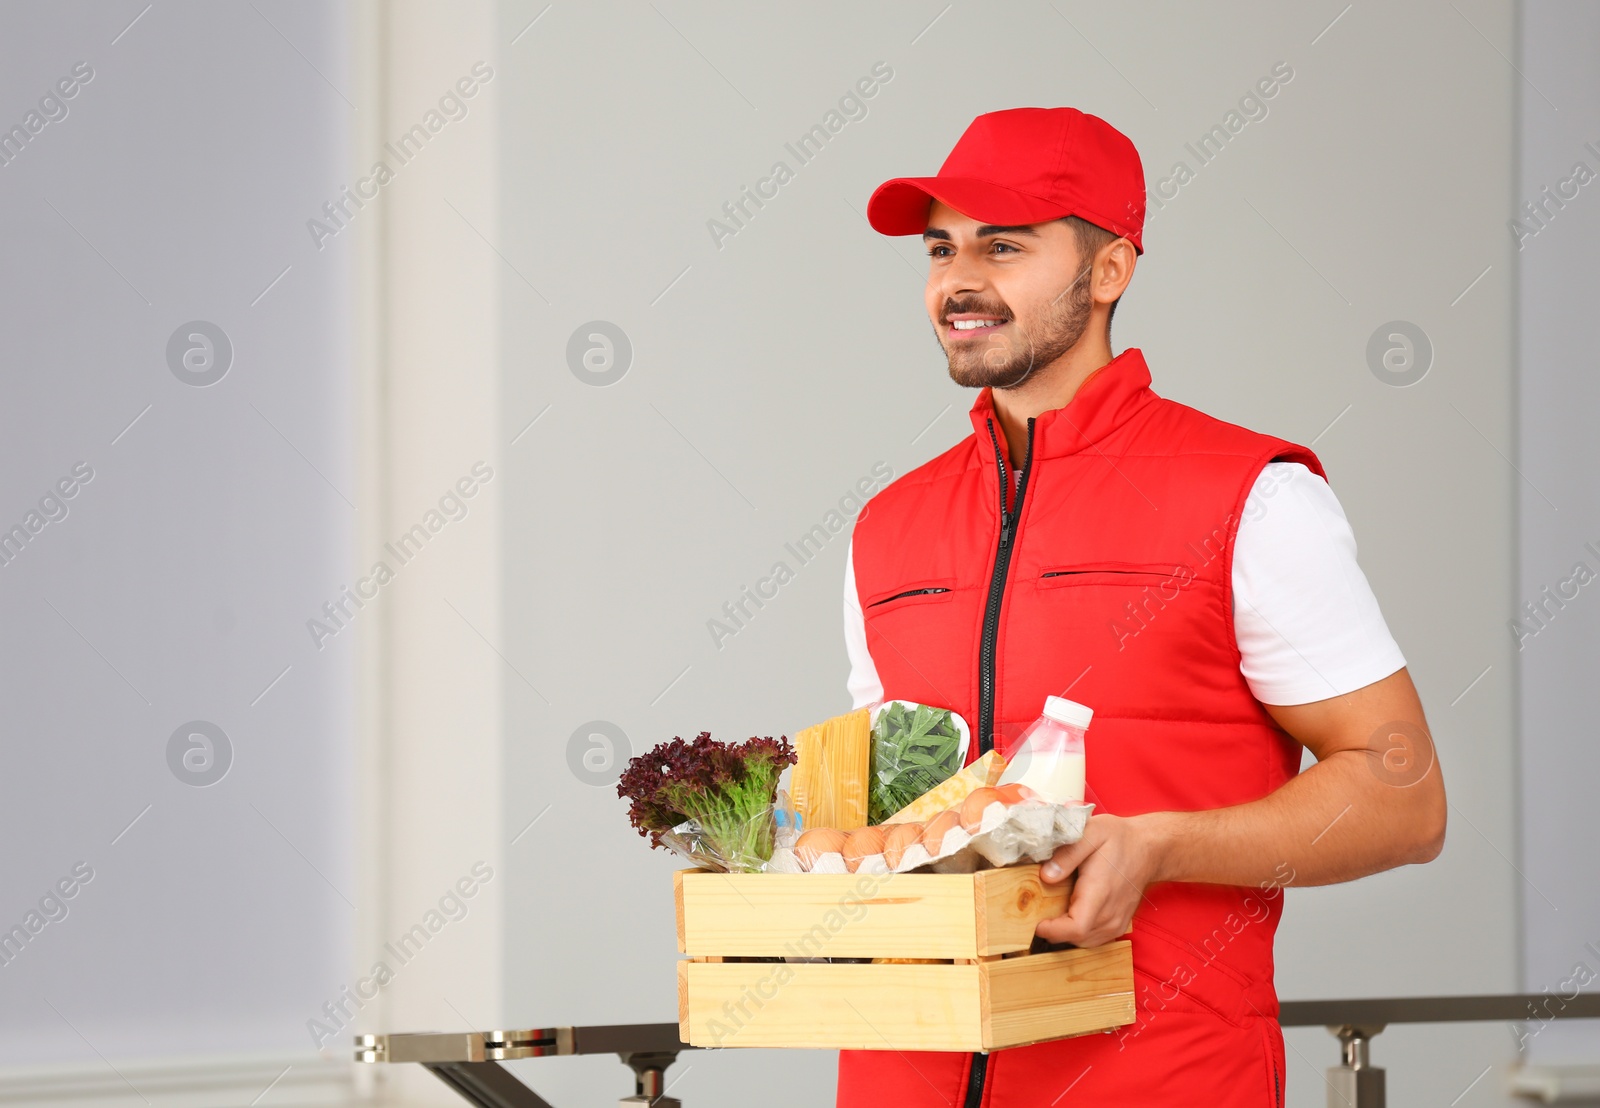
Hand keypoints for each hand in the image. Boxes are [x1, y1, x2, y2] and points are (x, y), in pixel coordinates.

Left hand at [1035, 813, 1163, 946]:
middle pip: (1076, 938)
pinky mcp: (1118, 925)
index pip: (1076, 928)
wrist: (1149, 849)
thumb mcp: (1091, 833)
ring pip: (1083, 942)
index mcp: (1100, 892)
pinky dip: (1078, 933)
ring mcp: (1116, 923)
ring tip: (1052, 912)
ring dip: (1065, 933)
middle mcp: (1110, 914)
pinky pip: (1093, 939)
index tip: (1036, 921)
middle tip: (1038, 911)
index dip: (1052, 930)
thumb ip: (1067, 855)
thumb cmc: (1119, 839)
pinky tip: (1071, 914)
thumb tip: (1046, 876)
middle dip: (1053, 930)